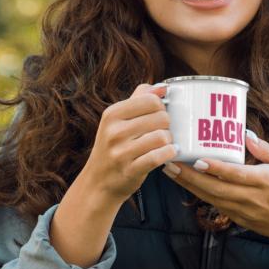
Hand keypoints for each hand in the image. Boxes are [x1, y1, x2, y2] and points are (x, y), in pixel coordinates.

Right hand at [83, 83, 178, 207]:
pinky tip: (169, 153)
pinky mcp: (130, 170)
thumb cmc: (114, 147)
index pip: (151, 100)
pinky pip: (159, 156)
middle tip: (162, 131)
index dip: (161, 107)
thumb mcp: (118, 120)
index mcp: (112, 114)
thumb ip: (139, 98)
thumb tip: (163, 87)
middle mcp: (114, 132)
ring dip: (169, 140)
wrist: (98, 182)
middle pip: (161, 117)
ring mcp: (121, 152)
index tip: (158, 115)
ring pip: (162, 136)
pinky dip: (169, 153)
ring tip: (165, 143)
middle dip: (167, 125)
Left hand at [162, 131, 268, 243]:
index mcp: (264, 181)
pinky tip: (185, 182)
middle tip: (170, 162)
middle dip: (190, 176)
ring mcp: (242, 211)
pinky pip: (214, 204)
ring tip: (170, 170)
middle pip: (215, 188)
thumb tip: (245, 134)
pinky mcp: (237, 219)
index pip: (235, 175)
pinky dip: (198, 194)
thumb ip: (265, 149)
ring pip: (210, 198)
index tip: (197, 159)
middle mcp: (251, 198)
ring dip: (188, 185)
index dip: (215, 168)